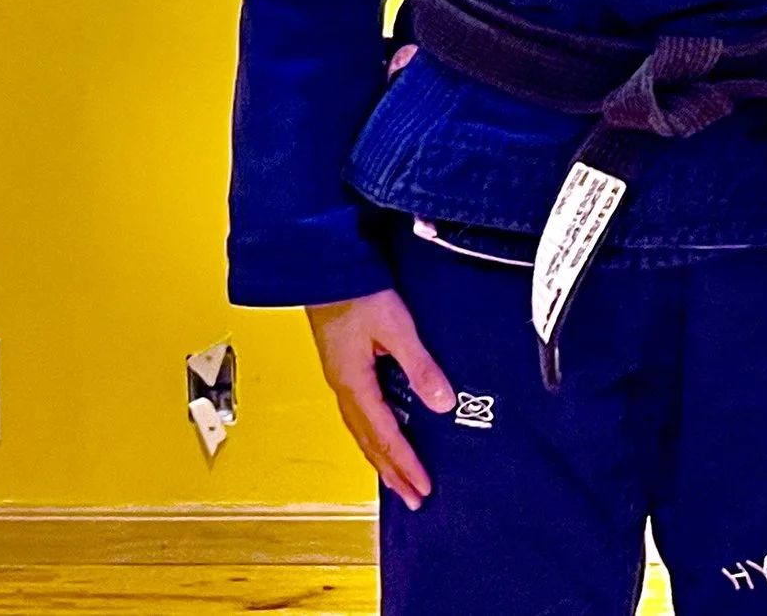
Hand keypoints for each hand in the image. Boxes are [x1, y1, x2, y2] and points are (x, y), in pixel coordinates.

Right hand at [305, 288, 456, 509]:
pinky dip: (372, 436)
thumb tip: (443, 404)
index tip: (424, 488)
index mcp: (354, 384)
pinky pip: (357, 415)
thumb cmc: (357, 292)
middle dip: (392, 473)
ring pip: (361, 431)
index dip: (406, 463)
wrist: (323, 266)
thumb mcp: (396, 328)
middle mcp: (343, 388)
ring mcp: (339, 378)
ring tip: (397, 481)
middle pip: (369, 442)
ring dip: (381, 458)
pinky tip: (380, 437)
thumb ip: (420, 366)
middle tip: (413, 500)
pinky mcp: (341, 366)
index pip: (385, 435)